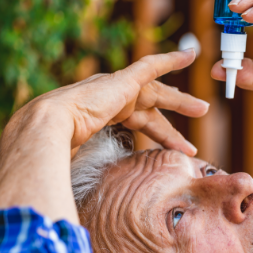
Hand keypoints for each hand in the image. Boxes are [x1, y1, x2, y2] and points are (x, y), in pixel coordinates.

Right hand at [28, 50, 207, 154]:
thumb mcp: (87, 160)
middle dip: (173, 123)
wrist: (49, 127)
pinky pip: (152, 66)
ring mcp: (118, 87)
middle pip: (153, 110)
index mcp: (105, 114)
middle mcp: (113, 98)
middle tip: (192, 134)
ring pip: (159, 93)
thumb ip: (99, 168)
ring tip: (203, 108)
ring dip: (181, 101)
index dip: (162, 135)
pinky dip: (172, 60)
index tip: (175, 147)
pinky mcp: (124, 80)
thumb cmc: (59, 148)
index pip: (141, 123)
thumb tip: (100, 197)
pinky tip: (190, 55)